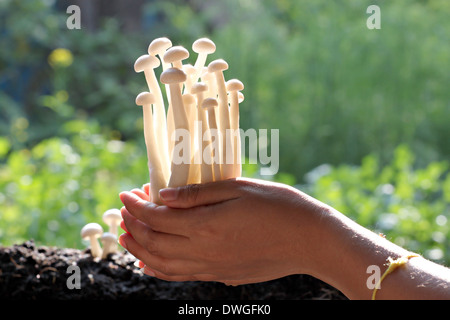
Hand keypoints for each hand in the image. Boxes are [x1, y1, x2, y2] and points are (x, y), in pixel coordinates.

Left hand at [118, 178, 330, 285]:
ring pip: (161, 265)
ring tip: (127, 237)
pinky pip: (180, 276)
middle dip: (132, 226)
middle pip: (153, 243)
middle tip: (124, 211)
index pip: (156, 218)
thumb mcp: (237, 189)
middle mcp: (204, 252)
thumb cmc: (277, 207)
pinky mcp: (221, 275)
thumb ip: (197, 195)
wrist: (309, 240)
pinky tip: (151, 263)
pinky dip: (159, 270)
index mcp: (206, 226)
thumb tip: (163, 196)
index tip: (125, 193)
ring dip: (139, 250)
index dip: (135, 205)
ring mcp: (212, 268)